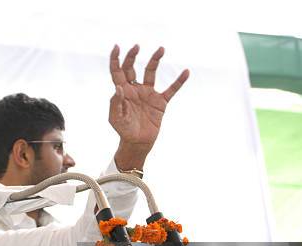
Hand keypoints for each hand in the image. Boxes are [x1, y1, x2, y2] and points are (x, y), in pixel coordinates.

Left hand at [109, 44, 188, 168]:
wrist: (138, 142)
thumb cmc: (124, 130)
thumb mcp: (116, 118)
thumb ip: (116, 103)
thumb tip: (118, 88)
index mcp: (122, 92)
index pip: (117, 72)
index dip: (116, 59)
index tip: (117, 47)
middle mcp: (134, 89)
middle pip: (132, 67)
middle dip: (132, 56)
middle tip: (136, 46)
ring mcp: (148, 94)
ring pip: (151, 72)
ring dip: (155, 60)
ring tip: (161, 49)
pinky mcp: (160, 102)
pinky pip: (171, 89)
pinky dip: (179, 81)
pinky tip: (186, 72)